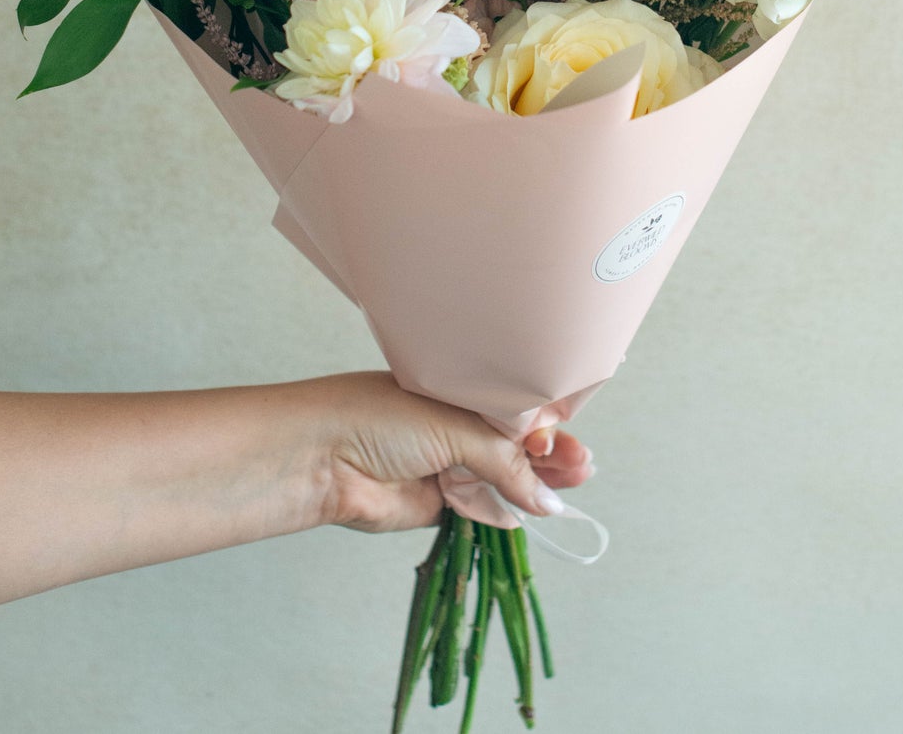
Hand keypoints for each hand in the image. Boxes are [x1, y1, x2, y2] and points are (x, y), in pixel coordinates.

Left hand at [307, 372, 593, 532]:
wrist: (321, 459)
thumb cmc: (380, 419)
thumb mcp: (453, 425)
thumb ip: (504, 460)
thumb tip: (546, 498)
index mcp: (460, 391)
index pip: (516, 408)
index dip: (546, 422)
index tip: (568, 435)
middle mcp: (457, 426)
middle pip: (517, 446)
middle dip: (550, 456)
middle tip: (582, 466)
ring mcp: (448, 465)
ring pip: (505, 478)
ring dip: (538, 484)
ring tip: (575, 482)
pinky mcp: (438, 504)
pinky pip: (482, 510)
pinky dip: (508, 512)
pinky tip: (536, 510)